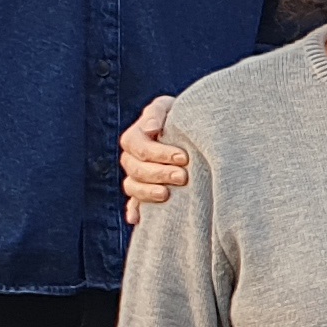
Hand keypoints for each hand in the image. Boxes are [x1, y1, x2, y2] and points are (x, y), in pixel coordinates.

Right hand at [120, 93, 188, 220]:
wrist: (194, 133)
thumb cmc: (181, 117)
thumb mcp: (170, 107)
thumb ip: (157, 113)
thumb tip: (151, 129)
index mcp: (135, 138)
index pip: (137, 146)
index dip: (158, 154)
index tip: (183, 157)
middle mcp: (132, 159)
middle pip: (135, 169)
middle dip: (158, 173)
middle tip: (183, 177)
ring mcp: (137, 178)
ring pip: (132, 187)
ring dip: (147, 192)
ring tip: (167, 194)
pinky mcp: (145, 194)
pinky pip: (134, 205)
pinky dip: (134, 212)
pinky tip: (137, 219)